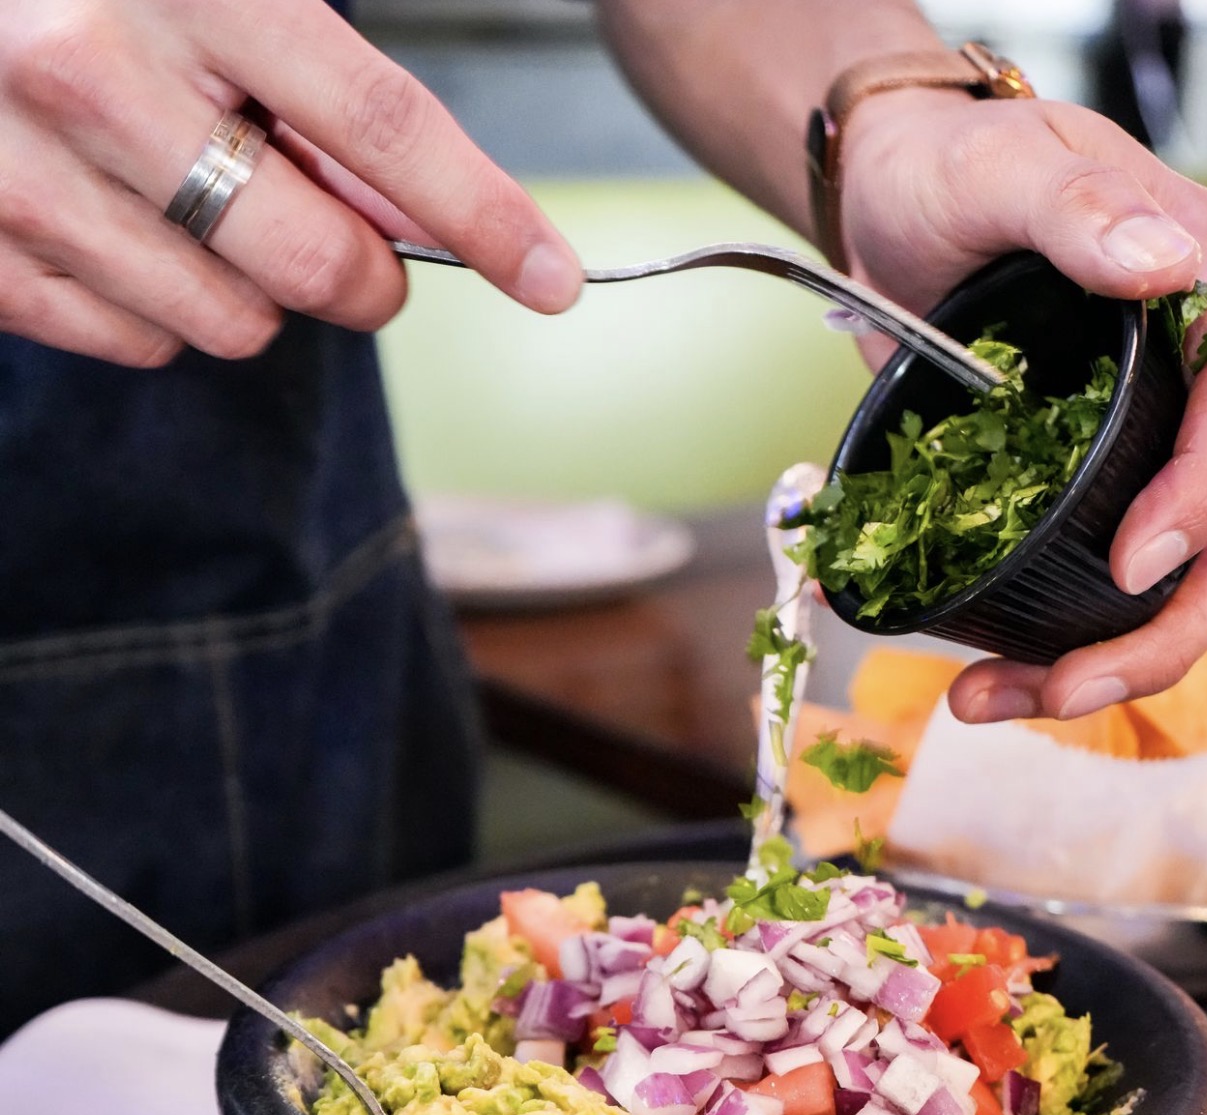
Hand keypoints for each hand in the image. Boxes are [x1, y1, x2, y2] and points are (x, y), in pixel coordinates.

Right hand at [0, 0, 581, 366]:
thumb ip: (332, 86)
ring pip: (232, 323)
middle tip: (350, 245)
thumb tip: (421, 219)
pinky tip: (122, 225)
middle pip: (315, 262)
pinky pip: (138, 344)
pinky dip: (156, 307)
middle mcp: (94, 76)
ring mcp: (26, 176)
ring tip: (192, 201)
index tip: (552, 279)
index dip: (481, 213)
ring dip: (248, 289)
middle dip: (364, 277)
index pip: (376, 123)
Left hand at [839, 90, 1206, 721]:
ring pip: (1157, 588)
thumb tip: (1163, 269)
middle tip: (1066, 690)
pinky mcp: (1069, 496)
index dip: (1201, 501)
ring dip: (1093, 663)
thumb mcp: (1003, 167)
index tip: (1130, 567)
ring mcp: (1129, 452)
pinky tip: (976, 679)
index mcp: (1198, 298)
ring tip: (992, 702)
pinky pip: (1079, 587)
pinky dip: (1035, 645)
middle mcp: (1182, 388)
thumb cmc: (950, 168)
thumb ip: (1076, 210)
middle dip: (1157, 632)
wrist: (883, 202)